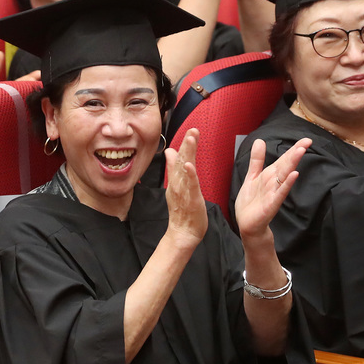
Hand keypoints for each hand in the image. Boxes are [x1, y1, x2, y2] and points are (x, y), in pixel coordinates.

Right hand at [163, 129, 207, 250]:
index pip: (179, 159)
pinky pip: (190, 185)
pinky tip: (189, 164)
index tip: (191, 131)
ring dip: (188, 153)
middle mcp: (178, 183)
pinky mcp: (191, 199)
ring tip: (191, 139)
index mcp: (176, 180)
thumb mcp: (177, 186)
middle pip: (181, 160)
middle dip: (187, 144)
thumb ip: (173, 169)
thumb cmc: (183, 211)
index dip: (185, 144)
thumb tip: (170, 152)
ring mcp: (184, 191)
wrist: (182, 233)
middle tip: (193, 129)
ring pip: (185, 169)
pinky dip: (189, 174)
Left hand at [234, 137, 308, 240]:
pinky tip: (294, 175)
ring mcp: (274, 193)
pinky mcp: (271, 204)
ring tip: (301, 151)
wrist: (247, 225)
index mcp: (270, 175)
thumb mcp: (252, 176)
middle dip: (295, 153)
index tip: (306, 140)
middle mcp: (274, 182)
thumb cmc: (251, 202)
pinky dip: (287, 184)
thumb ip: (257, 159)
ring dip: (292, 164)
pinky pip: (280, 193)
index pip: (284, 159)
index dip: (294, 149)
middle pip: (286, 165)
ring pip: (284, 176)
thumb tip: (260, 140)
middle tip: (308, 141)